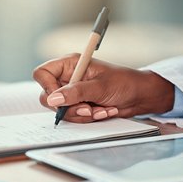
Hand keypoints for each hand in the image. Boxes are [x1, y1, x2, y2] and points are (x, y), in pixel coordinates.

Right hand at [33, 54, 174, 122]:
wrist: (140, 96)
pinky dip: (88, 117)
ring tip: (101, 109)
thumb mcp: (100, 87)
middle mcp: (68, 78)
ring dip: (81, 114)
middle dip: (68, 107)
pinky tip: (103, 111)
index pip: (42, 73)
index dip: (47, 87)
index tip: (60, 99)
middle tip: (87, 108)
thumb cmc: (124, 83)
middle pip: (49, 96)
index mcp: (70, 64)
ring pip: (61, 110)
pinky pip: (73, 116)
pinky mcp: (79, 104)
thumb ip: (76, 93)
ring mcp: (73, 92)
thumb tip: (53, 99)